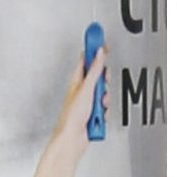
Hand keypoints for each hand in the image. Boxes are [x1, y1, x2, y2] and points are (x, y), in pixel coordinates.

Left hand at [55, 30, 107, 144]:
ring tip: (96, 108)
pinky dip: (103, 113)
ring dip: (103, 102)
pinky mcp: (93, 113)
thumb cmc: (72, 116)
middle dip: (104, 83)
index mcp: (77, 79)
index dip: (95, 49)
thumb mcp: (86, 89)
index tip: (100, 38)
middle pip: (99, 76)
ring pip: (104, 94)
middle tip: (100, 88)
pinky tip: (96, 118)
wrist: (72, 139)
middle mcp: (82, 89)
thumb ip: (95, 70)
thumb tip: (99, 53)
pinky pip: (105, 108)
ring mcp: (88, 101)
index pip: (88, 58)